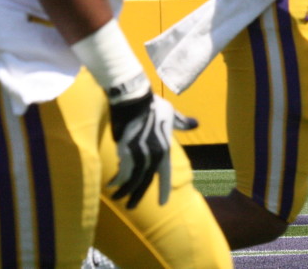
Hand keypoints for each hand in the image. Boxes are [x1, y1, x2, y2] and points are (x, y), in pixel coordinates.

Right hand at [108, 90, 196, 208]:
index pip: (165, 173)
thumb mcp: (171, 114)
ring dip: (125, 190)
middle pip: (146, 181)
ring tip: (118, 197)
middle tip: (131, 208)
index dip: (163, 189)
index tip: (162, 204)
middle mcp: (153, 155)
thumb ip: (181, 123)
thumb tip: (196, 123)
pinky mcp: (125, 151)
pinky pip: (121, 170)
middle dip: (138, 196)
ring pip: (132, 179)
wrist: (135, 100)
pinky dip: (117, 179)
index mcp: (165, 148)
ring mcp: (139, 154)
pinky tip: (111, 184)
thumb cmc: (153, 105)